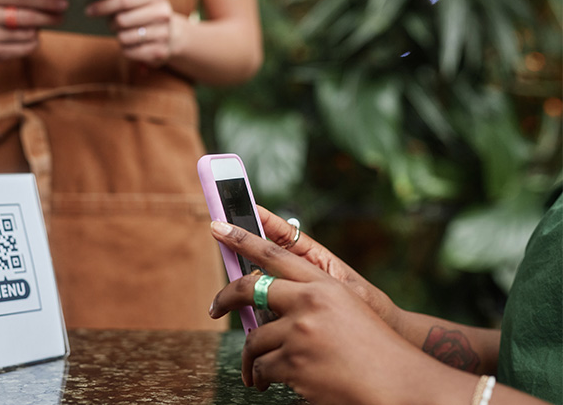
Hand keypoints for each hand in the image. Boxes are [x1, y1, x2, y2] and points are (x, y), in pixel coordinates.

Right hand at [0, 0, 67, 60]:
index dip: (45, 0)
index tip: (64, 2)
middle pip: (27, 18)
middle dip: (48, 17)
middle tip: (63, 16)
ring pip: (28, 34)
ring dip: (38, 30)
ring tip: (44, 25)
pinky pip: (25, 49)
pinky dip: (33, 42)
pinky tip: (35, 38)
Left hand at [86, 0, 179, 66]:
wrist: (172, 35)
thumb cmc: (144, 12)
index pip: (124, 0)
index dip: (104, 5)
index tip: (89, 10)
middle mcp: (163, 13)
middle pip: (122, 20)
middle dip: (111, 23)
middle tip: (112, 24)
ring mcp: (164, 34)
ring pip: (124, 38)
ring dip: (119, 37)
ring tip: (125, 33)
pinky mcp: (160, 52)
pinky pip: (129, 52)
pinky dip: (126, 49)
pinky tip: (133, 44)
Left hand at [208, 221, 450, 402]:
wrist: (398, 384)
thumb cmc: (374, 349)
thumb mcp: (346, 309)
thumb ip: (308, 299)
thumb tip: (266, 299)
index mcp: (324, 285)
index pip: (275, 254)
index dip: (243, 238)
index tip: (218, 227)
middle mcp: (310, 303)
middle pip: (250, 289)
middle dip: (225, 298)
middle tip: (214, 308)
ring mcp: (300, 332)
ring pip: (254, 339)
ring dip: (252, 359)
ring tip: (256, 372)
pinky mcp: (294, 363)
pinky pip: (263, 367)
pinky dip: (264, 377)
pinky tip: (271, 382)